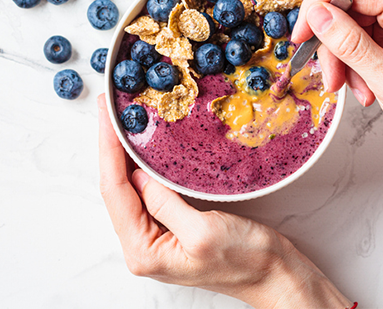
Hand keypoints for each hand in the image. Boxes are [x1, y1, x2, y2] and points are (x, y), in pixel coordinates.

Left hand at [98, 94, 352, 308]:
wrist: (275, 274)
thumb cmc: (246, 260)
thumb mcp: (203, 232)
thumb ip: (164, 203)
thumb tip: (137, 174)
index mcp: (143, 251)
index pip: (115, 191)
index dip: (108, 149)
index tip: (106, 114)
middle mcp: (142, 245)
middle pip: (116, 188)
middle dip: (111, 147)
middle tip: (109, 108)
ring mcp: (156, 235)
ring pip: (129, 188)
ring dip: (123, 154)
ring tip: (119, 120)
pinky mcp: (170, 226)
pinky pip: (148, 191)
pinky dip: (141, 166)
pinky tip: (141, 147)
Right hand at [292, 0, 382, 184]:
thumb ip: (349, 44)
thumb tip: (317, 15)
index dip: (317, 9)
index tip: (301, 38)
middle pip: (349, 7)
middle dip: (335, 46)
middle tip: (333, 79)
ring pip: (351, 23)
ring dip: (346, 58)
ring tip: (358, 88)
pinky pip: (362, 33)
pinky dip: (356, 60)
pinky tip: (365, 82)